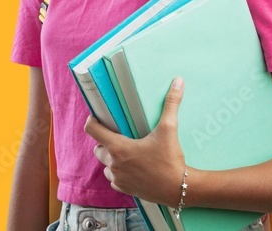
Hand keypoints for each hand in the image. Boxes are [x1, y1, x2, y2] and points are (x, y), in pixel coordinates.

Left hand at [85, 77, 187, 205]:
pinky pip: (114, 179)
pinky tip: (132, 167)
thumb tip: (178, 82)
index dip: (92, 121)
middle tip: (120, 136)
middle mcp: (114, 164)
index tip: (98, 117)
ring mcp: (118, 178)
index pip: (92, 130)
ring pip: (105, 165)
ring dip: (112, 158)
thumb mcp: (169, 130)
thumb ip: (171, 104)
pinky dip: (119, 173)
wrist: (180, 188)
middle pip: (98, 148)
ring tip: (127, 152)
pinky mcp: (125, 189)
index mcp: (118, 148)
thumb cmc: (171, 159)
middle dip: (106, 141)